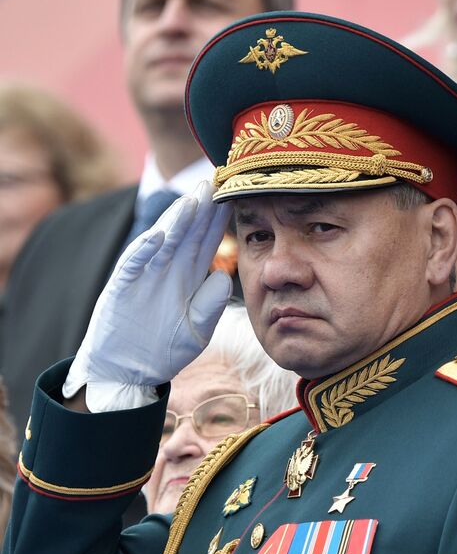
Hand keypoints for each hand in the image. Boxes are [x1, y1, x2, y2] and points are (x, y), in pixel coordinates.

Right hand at [65, 182, 232, 410]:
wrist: (127, 371)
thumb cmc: (163, 350)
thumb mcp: (196, 331)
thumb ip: (210, 306)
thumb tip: (224, 277)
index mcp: (187, 278)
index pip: (206, 243)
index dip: (219, 222)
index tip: (236, 199)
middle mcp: (166, 270)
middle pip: (186, 234)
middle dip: (200, 210)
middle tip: (216, 182)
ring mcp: (143, 276)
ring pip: (162, 242)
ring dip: (176, 222)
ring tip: (193, 202)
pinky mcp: (122, 288)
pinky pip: (133, 265)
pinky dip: (144, 251)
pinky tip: (158, 236)